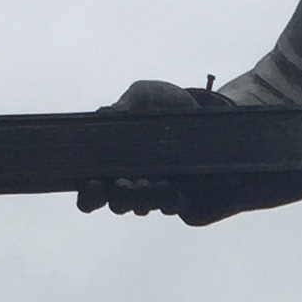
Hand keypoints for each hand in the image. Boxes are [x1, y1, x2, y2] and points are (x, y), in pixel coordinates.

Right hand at [79, 79, 236, 219]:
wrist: (214, 111)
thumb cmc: (170, 104)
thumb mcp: (147, 95)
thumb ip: (127, 103)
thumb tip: (104, 113)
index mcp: (115, 160)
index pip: (92, 187)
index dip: (87, 192)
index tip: (89, 183)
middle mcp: (133, 181)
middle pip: (114, 203)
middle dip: (112, 197)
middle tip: (115, 184)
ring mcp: (158, 191)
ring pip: (140, 206)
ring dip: (138, 199)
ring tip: (142, 184)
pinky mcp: (184, 197)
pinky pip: (169, 205)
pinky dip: (165, 199)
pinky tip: (168, 188)